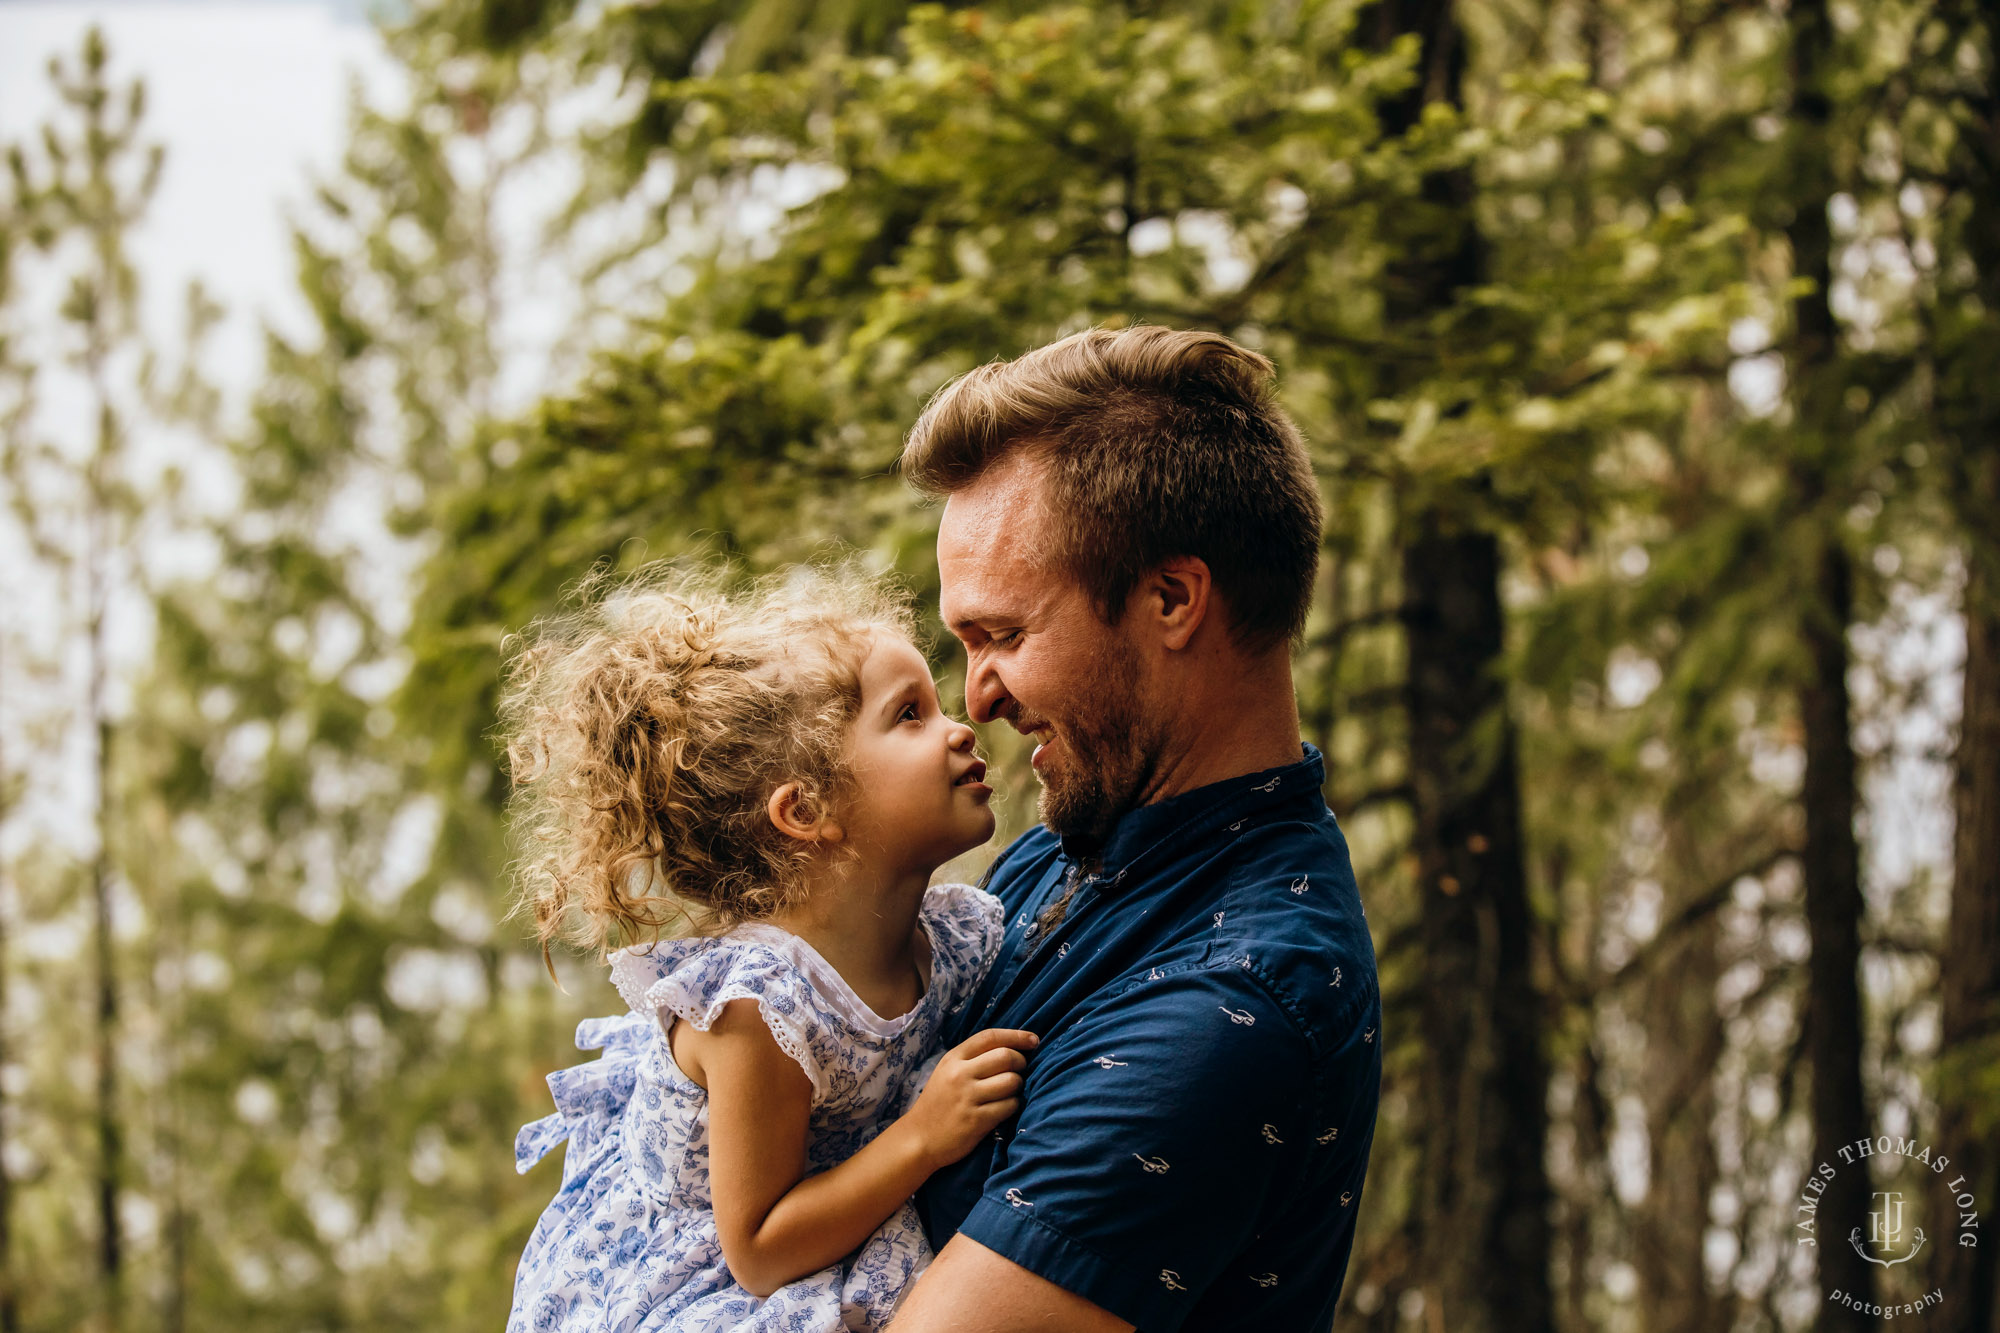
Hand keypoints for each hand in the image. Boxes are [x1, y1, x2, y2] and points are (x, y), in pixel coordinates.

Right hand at [903, 1028, 1037, 1169]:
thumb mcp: (948, 1071)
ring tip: (1010, 1091)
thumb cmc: (939, 1102)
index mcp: (953, 1058)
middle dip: (1021, 1062)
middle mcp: (960, 1074)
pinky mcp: (977, 1120)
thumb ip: (973, 1058)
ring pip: (1011, 1081)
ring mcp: (968, 1098)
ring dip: (1018, 1086)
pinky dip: (1013, 1105)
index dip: (1016, 1036)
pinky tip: (1005, 1108)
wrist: (919, 1138)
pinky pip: (1009, 1106)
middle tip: (1021, 1070)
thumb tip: (1012, 1048)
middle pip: (1005, 1056)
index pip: (990, 1037)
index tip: (1034, 1040)